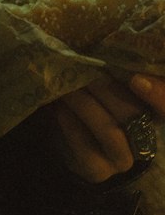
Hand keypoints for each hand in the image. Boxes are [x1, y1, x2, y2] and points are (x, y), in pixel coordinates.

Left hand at [46, 71, 163, 182]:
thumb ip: (117, 72)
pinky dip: (69, 121)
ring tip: (67, 84)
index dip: (159, 95)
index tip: (136, 79)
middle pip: (133, 114)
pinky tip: (59, 107)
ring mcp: (122, 159)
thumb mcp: (108, 86)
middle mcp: (145, 140)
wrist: (69, 138)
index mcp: (152, 114)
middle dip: (106, 88)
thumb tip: (112, 44)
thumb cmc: (94, 101)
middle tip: (83, 67)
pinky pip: (84, 145)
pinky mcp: (98, 171)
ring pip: (109, 130)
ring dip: (85, 103)